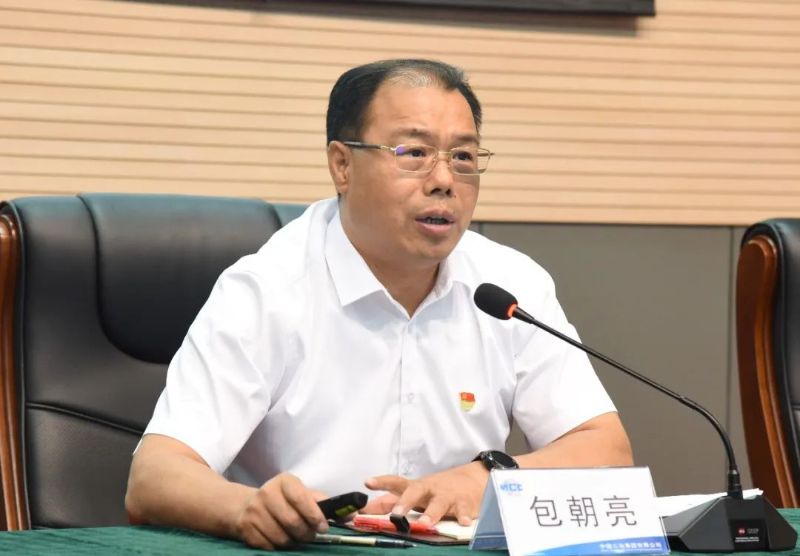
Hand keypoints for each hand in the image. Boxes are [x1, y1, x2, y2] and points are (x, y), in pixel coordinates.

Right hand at [234, 472, 327, 549]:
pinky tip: (281, 538)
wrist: (248, 506)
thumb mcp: (303, 494)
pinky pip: (268, 546)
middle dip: (306, 534)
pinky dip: (278, 547)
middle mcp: (267, 493)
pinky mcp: (245, 527)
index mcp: (285, 481)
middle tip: (311, 536)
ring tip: (296, 537)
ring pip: (281, 537)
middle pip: (292, 521)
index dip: (314, 515)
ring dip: (293, 542)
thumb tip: (352, 515)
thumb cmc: (284, 500)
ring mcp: (254, 510)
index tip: (323, 527)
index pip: (301, 498)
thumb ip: (325, 503)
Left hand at [364, 462, 487, 525]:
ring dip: (431, 513)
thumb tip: (363, 510)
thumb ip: (388, 502)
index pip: (395, 482)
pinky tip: (464, 522)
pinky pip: (463, 510)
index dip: (381, 482)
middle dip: (405, 501)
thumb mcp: (412, 493)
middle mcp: (429, 489)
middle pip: (415, 491)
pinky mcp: (463, 503)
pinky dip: (464, 515)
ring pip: (438, 503)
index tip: (368, 482)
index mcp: (415, 487)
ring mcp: (446, 496)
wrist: (470, 480)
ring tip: (425, 523)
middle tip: (396, 513)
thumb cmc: (434, 490)